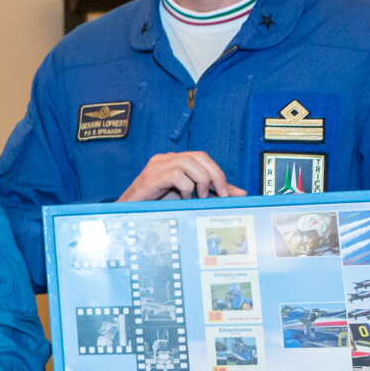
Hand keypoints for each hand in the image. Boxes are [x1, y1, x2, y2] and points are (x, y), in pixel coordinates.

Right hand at [118, 151, 246, 200]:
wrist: (129, 213)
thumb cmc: (155, 205)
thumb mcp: (189, 198)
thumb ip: (213, 193)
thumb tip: (240, 193)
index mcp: (174, 162)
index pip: (202, 158)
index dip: (218, 173)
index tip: (226, 193)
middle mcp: (166, 159)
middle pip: (198, 156)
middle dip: (214, 175)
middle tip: (219, 195)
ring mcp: (157, 166)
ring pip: (189, 162)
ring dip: (201, 181)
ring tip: (199, 197)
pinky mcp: (151, 177)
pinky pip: (176, 174)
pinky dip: (185, 188)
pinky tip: (182, 199)